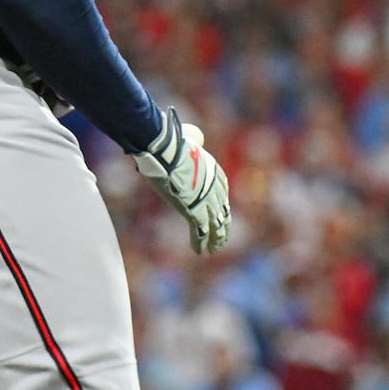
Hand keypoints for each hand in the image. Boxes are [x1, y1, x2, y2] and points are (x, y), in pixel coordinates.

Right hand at [131, 107, 230, 254]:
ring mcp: (205, 201)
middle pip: (222, 210)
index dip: (221, 203)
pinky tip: (200, 252)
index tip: (221, 212)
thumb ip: (193, 139)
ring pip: (215, 224)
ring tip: (214, 249)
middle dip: (222, 225)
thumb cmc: (170, 144)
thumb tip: (195, 137)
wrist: (166, 152)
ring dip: (215, 238)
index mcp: (213, 170)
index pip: (222, 190)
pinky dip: (199, 243)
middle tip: (221, 237)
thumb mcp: (186, 138)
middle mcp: (214, 188)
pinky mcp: (193, 211)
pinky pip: (199, 231)